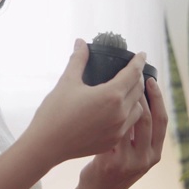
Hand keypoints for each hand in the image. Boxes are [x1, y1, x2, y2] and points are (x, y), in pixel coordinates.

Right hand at [23, 38, 146, 165]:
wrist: (46, 145)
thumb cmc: (55, 112)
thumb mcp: (67, 82)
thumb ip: (78, 60)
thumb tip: (80, 42)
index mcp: (111, 95)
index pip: (133, 73)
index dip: (138, 61)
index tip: (142, 54)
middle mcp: (120, 113)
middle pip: (138, 90)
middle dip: (138, 78)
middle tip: (133, 70)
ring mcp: (118, 130)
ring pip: (138, 109)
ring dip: (136, 98)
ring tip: (127, 91)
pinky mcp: (113, 141)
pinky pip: (129, 125)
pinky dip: (129, 114)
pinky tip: (119, 111)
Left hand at [78, 77, 167, 188]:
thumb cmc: (115, 166)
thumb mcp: (134, 153)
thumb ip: (139, 133)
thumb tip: (138, 100)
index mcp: (155, 153)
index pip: (162, 120)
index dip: (158, 98)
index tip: (150, 79)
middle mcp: (147, 158)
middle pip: (147, 119)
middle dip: (140, 94)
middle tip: (131, 76)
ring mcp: (130, 162)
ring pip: (129, 125)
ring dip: (123, 103)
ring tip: (115, 86)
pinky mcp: (111, 163)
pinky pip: (111, 134)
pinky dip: (106, 118)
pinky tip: (99, 103)